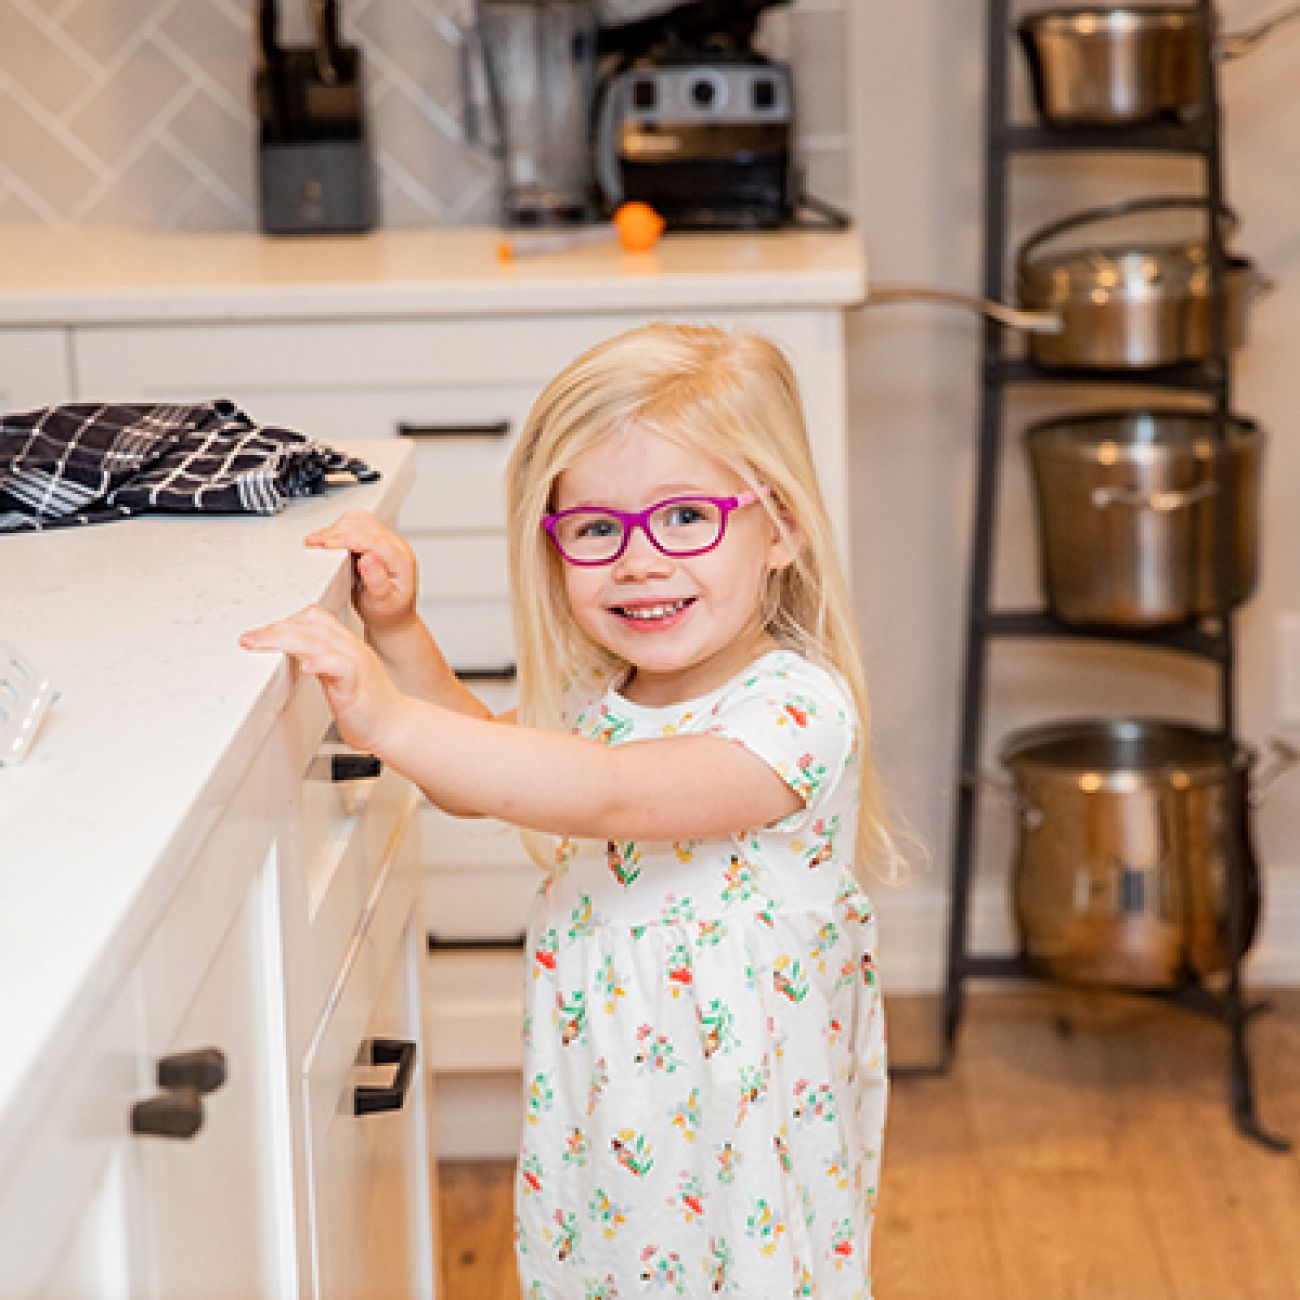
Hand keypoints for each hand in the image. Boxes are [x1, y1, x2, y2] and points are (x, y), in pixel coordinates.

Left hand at [239, 605, 405, 755]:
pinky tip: (305, 666)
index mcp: (346, 646)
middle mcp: (350, 649)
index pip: (314, 618)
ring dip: (284, 639)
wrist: (398, 727)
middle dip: (274, 629)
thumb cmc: (369, 708)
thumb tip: (297, 659)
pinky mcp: (357, 685)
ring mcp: (355, 664)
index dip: (285, 621)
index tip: (260, 634)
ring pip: (318, 640)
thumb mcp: (340, 678)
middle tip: (247, 637)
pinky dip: (321, 662)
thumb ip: (322, 664)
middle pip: (309, 625)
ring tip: (258, 643)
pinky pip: (340, 666)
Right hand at [305, 510, 417, 635]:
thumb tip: (367, 560)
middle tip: (314, 543)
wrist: (391, 616)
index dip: (346, 539)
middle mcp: (396, 547)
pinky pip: (357, 525)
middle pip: (365, 525)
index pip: (373, 540)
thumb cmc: (388, 612)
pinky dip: (340, 529)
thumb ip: (376, 582)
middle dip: (336, 532)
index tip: (326, 545)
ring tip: (319, 542)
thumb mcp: (382, 603)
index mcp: (401, 561)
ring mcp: (386, 542)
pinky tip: (329, 541)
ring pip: (360, 520)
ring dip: (337, 528)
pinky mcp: (375, 541)